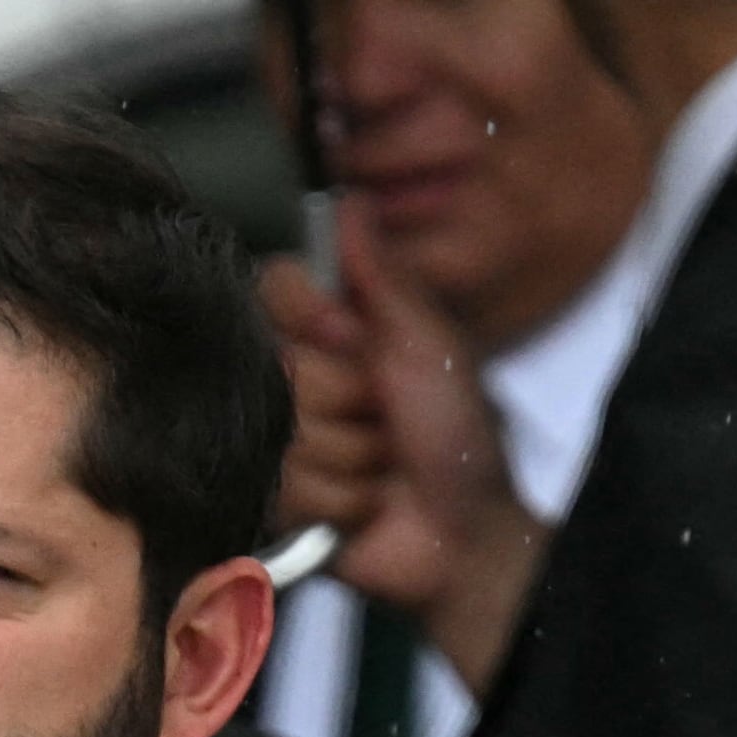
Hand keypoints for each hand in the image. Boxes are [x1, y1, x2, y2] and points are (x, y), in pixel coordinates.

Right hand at [261, 195, 548, 693]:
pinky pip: (282, 485)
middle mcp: (295, 378)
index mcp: (331, 332)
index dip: (310, 319)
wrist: (464, 536)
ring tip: (384, 470)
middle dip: (345, 400)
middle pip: (277, 365)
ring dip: (349, 457)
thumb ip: (383, 277)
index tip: (353, 340)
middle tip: (387, 419)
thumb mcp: (430, 345)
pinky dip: (337, 501)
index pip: (272, 291)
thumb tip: (349, 199)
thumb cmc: (458, 436)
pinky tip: (364, 509)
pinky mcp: (272, 497)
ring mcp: (279, 439)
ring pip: (281, 430)